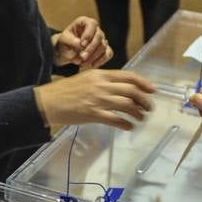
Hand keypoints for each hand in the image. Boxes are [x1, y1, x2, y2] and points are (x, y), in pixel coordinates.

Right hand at [33, 69, 156, 130]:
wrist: (48, 101)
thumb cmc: (65, 90)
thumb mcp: (85, 78)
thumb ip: (102, 80)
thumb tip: (121, 87)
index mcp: (100, 74)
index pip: (129, 76)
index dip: (144, 83)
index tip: (153, 90)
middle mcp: (102, 85)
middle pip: (132, 91)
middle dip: (144, 100)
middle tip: (148, 108)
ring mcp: (98, 100)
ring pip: (127, 105)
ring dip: (138, 113)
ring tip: (141, 118)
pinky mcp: (93, 114)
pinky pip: (115, 120)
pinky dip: (126, 124)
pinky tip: (129, 126)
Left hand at [52, 16, 111, 68]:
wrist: (66, 50)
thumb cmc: (65, 42)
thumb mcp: (64, 40)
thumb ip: (73, 42)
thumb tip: (83, 48)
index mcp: (84, 22)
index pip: (92, 24)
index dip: (88, 34)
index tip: (82, 44)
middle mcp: (95, 29)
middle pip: (99, 36)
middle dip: (91, 48)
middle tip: (82, 57)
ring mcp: (101, 39)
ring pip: (103, 46)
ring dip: (94, 56)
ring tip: (83, 63)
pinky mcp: (104, 49)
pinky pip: (108, 53)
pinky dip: (101, 60)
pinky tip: (92, 64)